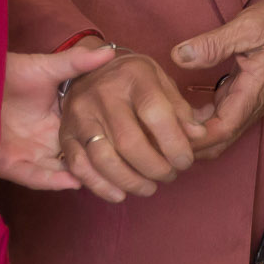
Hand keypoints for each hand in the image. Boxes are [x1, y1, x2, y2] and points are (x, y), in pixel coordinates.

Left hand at [0, 44, 118, 190]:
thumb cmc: (9, 73)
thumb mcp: (47, 67)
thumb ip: (77, 63)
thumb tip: (110, 51)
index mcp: (57, 119)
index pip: (88, 135)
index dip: (108, 141)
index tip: (133, 144)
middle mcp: (46, 140)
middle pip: (78, 158)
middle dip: (100, 167)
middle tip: (128, 175)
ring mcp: (29, 154)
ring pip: (61, 173)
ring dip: (81, 178)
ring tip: (107, 183)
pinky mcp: (10, 165)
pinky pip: (36, 177)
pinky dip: (53, 181)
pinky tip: (73, 181)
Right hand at [58, 48, 204, 202]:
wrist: (91, 70)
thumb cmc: (134, 80)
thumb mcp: (161, 81)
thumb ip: (180, 109)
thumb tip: (197, 136)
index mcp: (133, 75)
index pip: (156, 113)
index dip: (174, 144)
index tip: (185, 161)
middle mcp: (103, 92)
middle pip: (129, 142)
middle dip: (154, 168)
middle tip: (169, 176)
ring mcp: (80, 113)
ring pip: (103, 158)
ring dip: (130, 181)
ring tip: (149, 187)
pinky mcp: (66, 133)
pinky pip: (79, 166)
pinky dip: (101, 186)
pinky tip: (120, 193)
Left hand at [173, 0, 263, 162]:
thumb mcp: (248, 26)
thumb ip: (213, 43)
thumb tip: (179, 56)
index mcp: (254, 92)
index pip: (222, 130)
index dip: (194, 137)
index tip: (167, 129)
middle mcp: (251, 106)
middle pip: (217, 142)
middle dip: (188, 144)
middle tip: (155, 133)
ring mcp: (246, 104)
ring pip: (217, 134)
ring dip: (191, 136)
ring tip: (160, 124)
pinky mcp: (241, 96)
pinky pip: (218, 119)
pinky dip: (197, 122)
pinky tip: (177, 110)